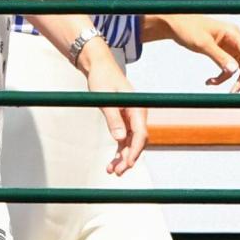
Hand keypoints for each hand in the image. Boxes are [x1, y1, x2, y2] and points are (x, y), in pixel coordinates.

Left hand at [82, 50, 147, 176]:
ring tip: (111, 171)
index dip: (135, 150)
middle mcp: (137, 115)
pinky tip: (111, 163)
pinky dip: (118, 151)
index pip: (140, 134)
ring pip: (130, 144)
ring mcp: (131, 119)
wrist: (99, 66)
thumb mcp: (105, 98)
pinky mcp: (123, 121)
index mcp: (138, 108)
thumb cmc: (102, 78)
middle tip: (117, 172)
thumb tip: (119, 138)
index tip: (128, 164)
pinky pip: (123, 140)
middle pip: (137, 142)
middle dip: (129, 158)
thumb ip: (113, 118)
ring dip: (123, 158)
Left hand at [152, 14, 239, 92]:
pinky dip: (223, 76)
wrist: (175, 24)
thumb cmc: (187, 28)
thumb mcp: (202, 43)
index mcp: (233, 32)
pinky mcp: (224, 52)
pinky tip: (210, 82)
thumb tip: (235, 70)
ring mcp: (230, 45)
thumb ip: (218, 56)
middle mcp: (235, 38)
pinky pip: (229, 67)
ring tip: (230, 93)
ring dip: (237, 80)